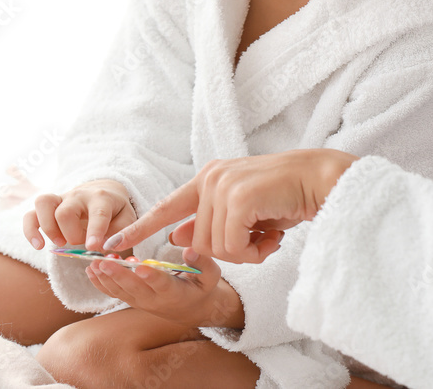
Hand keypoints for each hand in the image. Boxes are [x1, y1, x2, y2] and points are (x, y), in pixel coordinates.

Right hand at [23, 179, 135, 251]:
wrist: (103, 190)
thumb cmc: (116, 210)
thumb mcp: (127, 218)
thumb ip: (121, 232)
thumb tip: (105, 245)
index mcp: (101, 198)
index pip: (97, 213)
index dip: (95, 230)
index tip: (93, 247)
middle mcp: (78, 195)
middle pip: (65, 211)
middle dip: (71, 234)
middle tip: (80, 243)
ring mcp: (60, 199)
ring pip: (43, 204)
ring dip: (49, 228)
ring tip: (60, 243)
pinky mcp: (48, 208)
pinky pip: (30, 214)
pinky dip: (30, 230)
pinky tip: (38, 245)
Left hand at [84, 247, 243, 328]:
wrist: (192, 309)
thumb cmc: (202, 288)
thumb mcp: (210, 276)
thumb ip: (202, 263)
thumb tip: (191, 249)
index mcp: (175, 293)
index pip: (162, 284)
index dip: (151, 276)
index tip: (139, 266)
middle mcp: (155, 300)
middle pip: (134, 289)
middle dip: (118, 275)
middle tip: (105, 262)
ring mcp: (141, 302)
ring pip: (121, 291)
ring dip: (106, 278)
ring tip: (94, 263)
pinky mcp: (132, 300)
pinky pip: (114, 293)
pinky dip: (101, 283)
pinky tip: (90, 271)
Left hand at [104, 149, 357, 262]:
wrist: (321, 180)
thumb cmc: (285, 198)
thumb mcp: (243, 213)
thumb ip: (210, 222)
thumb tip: (178, 240)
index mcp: (207, 178)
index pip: (165, 207)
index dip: (139, 228)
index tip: (110, 244)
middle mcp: (210, 178)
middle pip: (198, 242)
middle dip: (231, 252)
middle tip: (260, 242)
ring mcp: (222, 185)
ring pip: (215, 248)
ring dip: (246, 253)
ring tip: (268, 236)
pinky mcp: (237, 197)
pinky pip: (232, 246)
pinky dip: (254, 251)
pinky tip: (272, 236)